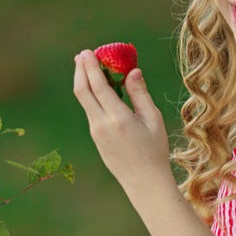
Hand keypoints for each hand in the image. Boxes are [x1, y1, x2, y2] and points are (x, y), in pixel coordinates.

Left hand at [73, 50, 172, 194]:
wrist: (144, 182)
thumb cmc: (155, 151)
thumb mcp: (153, 120)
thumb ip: (140, 94)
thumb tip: (132, 71)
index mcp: (118, 119)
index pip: (98, 86)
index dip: (90, 67)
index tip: (88, 52)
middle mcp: (102, 125)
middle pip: (82, 91)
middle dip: (80, 70)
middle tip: (82, 55)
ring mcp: (96, 133)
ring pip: (85, 101)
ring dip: (84, 82)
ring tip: (88, 68)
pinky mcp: (96, 138)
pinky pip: (91, 111)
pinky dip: (92, 96)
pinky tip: (99, 90)